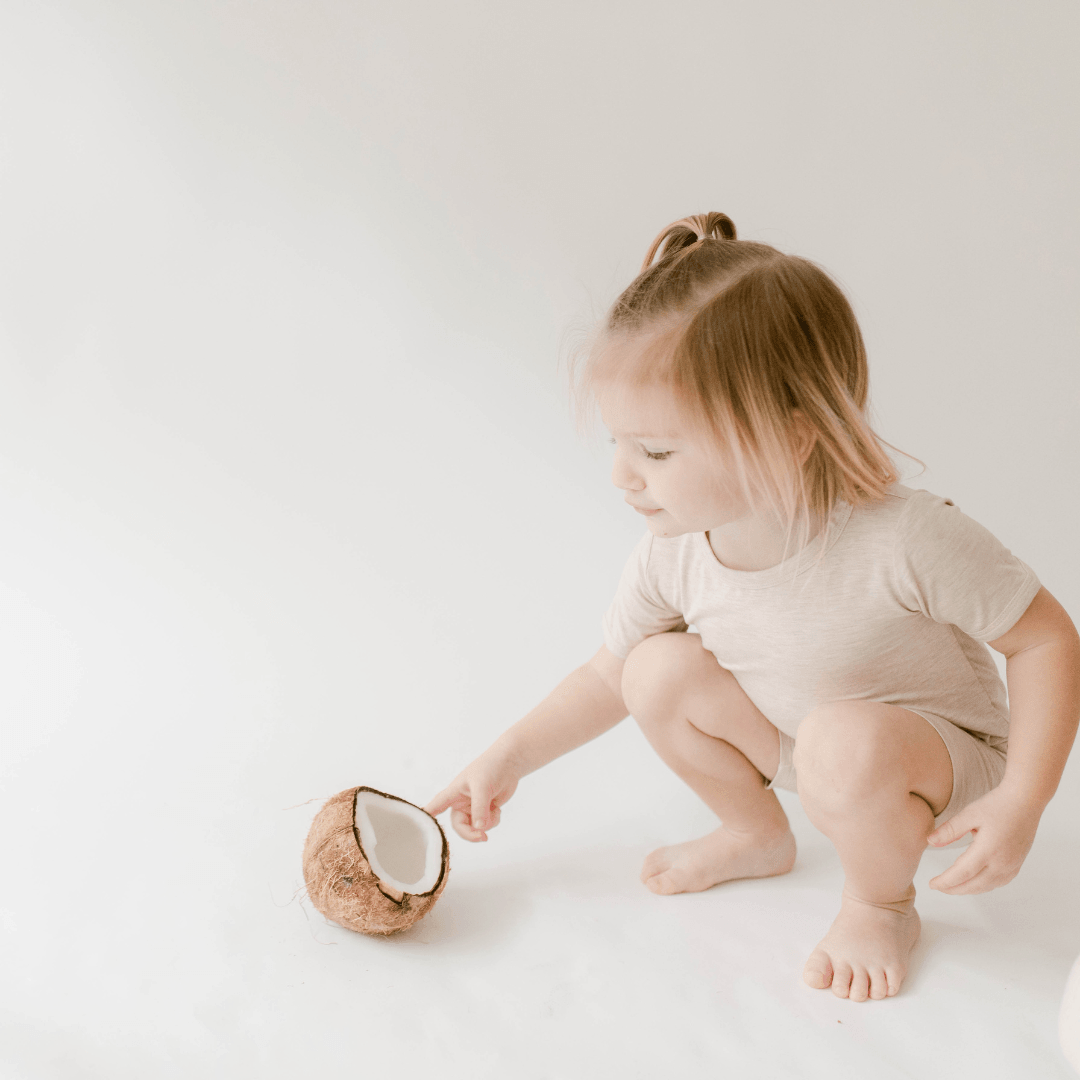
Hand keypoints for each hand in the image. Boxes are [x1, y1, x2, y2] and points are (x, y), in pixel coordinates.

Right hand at [423, 747, 522, 842]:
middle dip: (470, 833)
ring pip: (475, 827)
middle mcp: (461, 802)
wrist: (510, 763)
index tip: (417, 828)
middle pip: (459, 826)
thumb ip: (479, 808)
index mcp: (454, 793)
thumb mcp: (482, 787)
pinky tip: (498, 809)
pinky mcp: (485, 810)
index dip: (428, 818)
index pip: (436, 806)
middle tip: (482, 837)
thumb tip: (479, 829)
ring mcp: (473, 807)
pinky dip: (493, 820)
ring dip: (486, 824)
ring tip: (495, 811)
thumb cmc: (491, 767)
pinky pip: (486, 824)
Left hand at [925, 786, 1042, 894]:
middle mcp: (1002, 863)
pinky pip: (999, 882)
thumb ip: (949, 830)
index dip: (945, 881)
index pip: (962, 874)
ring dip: (968, 889)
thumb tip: (929, 842)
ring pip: (987, 886)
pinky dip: (984, 885)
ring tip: (952, 886)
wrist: (1026, 801)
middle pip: (974, 885)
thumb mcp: (969, 814)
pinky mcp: (1018, 863)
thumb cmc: (997, 804)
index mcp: (988, 851)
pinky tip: (975, 882)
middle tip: (938, 887)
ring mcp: (1012, 865)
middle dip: (954, 889)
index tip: (932, 884)